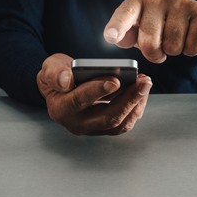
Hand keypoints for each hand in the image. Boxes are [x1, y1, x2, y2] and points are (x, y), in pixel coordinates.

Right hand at [37, 53, 152, 134]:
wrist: (63, 86)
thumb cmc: (58, 75)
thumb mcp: (51, 67)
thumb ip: (55, 72)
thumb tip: (66, 80)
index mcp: (61, 109)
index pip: (79, 101)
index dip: (97, 91)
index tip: (115, 81)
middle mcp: (77, 124)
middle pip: (107, 117)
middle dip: (128, 99)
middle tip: (143, 82)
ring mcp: (93, 129)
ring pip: (120, 123)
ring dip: (136, 104)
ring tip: (145, 84)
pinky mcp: (105, 128)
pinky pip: (125, 123)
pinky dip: (136, 107)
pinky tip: (142, 90)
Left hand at [103, 0, 196, 62]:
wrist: (195, 21)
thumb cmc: (159, 27)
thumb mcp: (137, 31)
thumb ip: (124, 36)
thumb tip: (116, 38)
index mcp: (137, 2)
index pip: (124, 15)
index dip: (117, 27)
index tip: (111, 36)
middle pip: (150, 42)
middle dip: (154, 54)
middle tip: (158, 49)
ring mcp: (181, 2)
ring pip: (173, 46)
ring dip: (174, 51)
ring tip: (175, 40)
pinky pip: (194, 45)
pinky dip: (192, 50)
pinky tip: (190, 38)